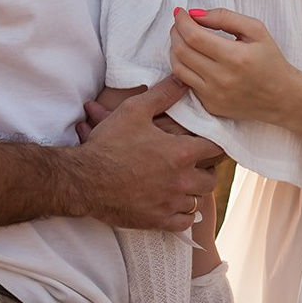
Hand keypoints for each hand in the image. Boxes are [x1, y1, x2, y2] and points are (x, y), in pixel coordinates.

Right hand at [67, 80, 222, 230]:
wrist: (84, 180)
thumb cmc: (109, 144)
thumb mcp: (134, 110)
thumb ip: (163, 94)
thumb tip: (184, 80)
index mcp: (180, 153)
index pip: (216, 150)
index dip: (217, 145)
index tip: (212, 144)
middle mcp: (180, 181)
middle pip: (211, 179)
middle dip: (207, 171)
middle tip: (197, 165)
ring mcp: (169, 203)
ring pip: (197, 201)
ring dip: (193, 192)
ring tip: (184, 183)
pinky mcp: (157, 220)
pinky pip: (184, 222)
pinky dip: (183, 215)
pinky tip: (176, 205)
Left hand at [170, 8, 299, 127]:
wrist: (282, 97)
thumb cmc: (270, 60)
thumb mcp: (256, 30)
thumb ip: (225, 17)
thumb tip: (195, 14)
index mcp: (235, 57)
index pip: (193, 36)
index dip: (181, 21)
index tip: (180, 12)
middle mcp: (221, 78)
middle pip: (181, 51)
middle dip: (175, 32)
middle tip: (180, 23)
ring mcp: (214, 95)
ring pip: (178, 68)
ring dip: (175, 49)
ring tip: (183, 39)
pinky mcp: (210, 105)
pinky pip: (186, 83)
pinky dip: (184, 66)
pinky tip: (192, 58)